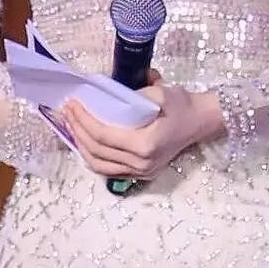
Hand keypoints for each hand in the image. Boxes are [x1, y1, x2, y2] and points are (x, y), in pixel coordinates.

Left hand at [61, 71, 223, 179]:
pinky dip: (93, 157)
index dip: (83, 120)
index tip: (72, 103)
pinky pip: (109, 170)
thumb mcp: (159, 92)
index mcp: (145, 145)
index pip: (103, 136)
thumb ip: (132, 95)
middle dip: (77, 130)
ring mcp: (141, 172)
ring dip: (81, 145)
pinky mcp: (141, 174)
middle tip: (67, 110)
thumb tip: (106, 94)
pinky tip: (85, 142)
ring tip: (71, 126)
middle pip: (97, 151)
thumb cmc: (182, 105)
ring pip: (100, 165)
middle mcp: (141, 164)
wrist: (202, 121)